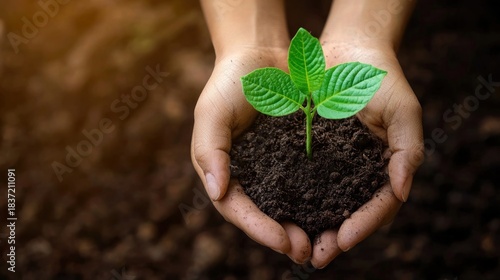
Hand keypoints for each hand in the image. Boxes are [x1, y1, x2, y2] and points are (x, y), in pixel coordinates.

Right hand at [191, 47, 313, 262]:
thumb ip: (210, 152)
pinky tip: (337, 208)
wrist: (260, 53)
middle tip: (307, 252)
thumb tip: (217, 193)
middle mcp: (249, 174)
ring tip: (325, 241)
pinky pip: (309, 179)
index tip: (284, 241)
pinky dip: (320, 196)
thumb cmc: (229, 82)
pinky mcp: (296, 153)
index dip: (259, 228)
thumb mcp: (212, 113)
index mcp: (225, 170)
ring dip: (304, 224)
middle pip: (264, 214)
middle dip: (284, 235)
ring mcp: (274, 165)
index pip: (237, 209)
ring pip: (289, 203)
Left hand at [310, 40, 423, 267]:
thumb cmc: (382, 79)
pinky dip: (291, 198)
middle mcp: (357, 172)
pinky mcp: (306, 151)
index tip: (343, 240)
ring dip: (309, 226)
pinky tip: (277, 211)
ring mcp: (332, 163)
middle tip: (315, 257)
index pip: (379, 206)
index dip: (364, 225)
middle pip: (348, 213)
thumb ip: (407, 150)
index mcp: (384, 169)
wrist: (348, 51)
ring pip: (322, 203)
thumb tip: (403, 192)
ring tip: (293, 245)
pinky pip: (298, 179)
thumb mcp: (403, 111)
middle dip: (332, 237)